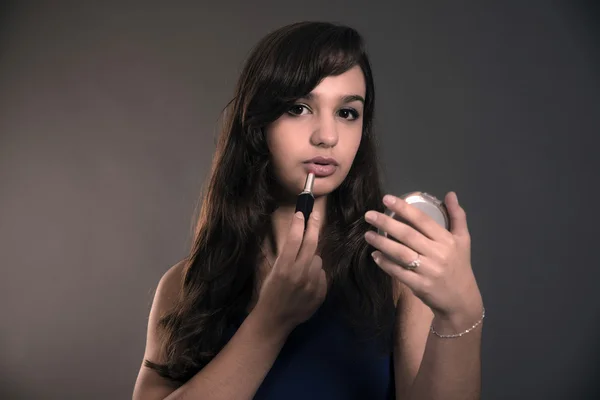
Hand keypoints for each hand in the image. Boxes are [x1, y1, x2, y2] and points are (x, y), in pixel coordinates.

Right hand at [254, 211, 326, 333]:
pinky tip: (306, 281)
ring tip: (301, 268)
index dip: (298, 223)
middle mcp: (299, 275)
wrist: (275, 320)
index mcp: (283, 268)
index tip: (301, 213)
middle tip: (315, 216)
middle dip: (314, 227)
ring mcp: (312, 285)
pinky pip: (322, 274)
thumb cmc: (269, 293)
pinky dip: (316, 273)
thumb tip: (296, 235)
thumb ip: (285, 255)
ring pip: (318, 260)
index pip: (294, 239)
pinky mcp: (320, 293)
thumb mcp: (271, 271)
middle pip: (311, 244)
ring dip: (312, 258)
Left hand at [364, 192, 481, 318]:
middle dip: (386, 223)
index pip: (423, 220)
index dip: (404, 208)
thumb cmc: (459, 265)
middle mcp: (438, 254)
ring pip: (401, 254)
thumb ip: (457, 216)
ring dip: (382, 243)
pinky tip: (375, 255)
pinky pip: (399, 272)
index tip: (386, 199)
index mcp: (447, 240)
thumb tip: (450, 194)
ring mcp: (428, 271)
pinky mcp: (420, 285)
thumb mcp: (463, 240)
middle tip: (369, 215)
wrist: (461, 299)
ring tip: (368, 235)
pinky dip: (386, 264)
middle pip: (408, 235)